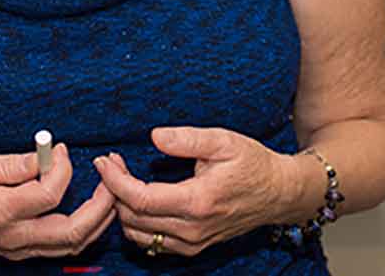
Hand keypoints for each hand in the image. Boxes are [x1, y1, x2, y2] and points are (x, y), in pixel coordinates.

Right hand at [0, 142, 115, 260]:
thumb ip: (14, 164)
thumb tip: (48, 155)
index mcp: (0, 210)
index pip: (50, 194)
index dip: (62, 168)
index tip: (59, 149)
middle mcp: (12, 236)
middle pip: (72, 232)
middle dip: (100, 207)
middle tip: (108, 180)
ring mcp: (15, 248)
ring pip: (69, 246)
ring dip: (96, 222)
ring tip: (107, 195)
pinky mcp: (17, 251)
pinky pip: (57, 248)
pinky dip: (80, 231)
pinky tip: (86, 210)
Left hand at [94, 127, 292, 257]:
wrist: (279, 193)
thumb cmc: (252, 163)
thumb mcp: (223, 141)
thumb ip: (187, 139)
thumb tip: (155, 136)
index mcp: (197, 201)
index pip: (141, 199)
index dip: (115, 181)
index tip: (105, 161)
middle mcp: (193, 229)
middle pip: (134, 219)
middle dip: (114, 191)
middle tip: (112, 163)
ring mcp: (193, 243)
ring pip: (140, 236)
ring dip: (122, 209)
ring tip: (121, 179)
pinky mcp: (195, 247)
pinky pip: (154, 243)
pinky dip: (137, 224)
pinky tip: (137, 199)